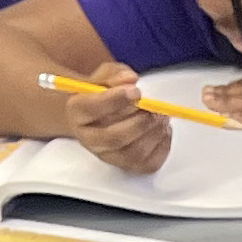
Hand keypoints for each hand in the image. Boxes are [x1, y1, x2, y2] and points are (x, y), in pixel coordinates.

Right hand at [54, 64, 173, 174]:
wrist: (102, 114)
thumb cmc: (104, 92)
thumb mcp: (106, 76)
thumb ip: (116, 75)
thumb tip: (131, 79)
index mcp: (77, 112)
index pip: (90, 109)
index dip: (115, 100)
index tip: (136, 91)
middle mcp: (89, 139)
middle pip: (114, 137)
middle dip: (140, 122)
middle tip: (155, 108)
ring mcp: (108, 156)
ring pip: (133, 153)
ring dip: (153, 134)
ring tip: (162, 116)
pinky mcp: (128, 167)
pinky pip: (148, 164)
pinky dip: (162, 146)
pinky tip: (164, 130)